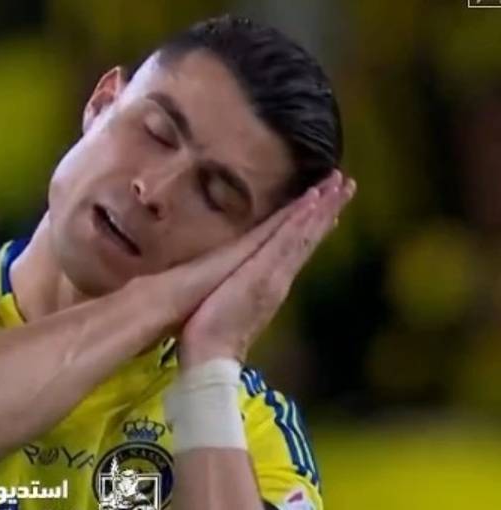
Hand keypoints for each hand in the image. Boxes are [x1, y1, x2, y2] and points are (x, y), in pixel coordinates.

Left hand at [178, 170, 354, 365]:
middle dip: (328, 208)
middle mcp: (279, 277)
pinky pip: (288, 242)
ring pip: (303, 235)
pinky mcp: (265, 274)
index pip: (296, 246)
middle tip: (348, 181)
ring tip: (340, 183)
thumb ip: (241, 293)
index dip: (313, 223)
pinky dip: (302, 221)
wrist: (210, 355)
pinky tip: (314, 201)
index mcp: (270, 282)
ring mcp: (275, 275)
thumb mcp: (229, 305)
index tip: (329, 201)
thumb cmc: (211, 333)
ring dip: (322, 207)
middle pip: (308, 236)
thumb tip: (242, 286)